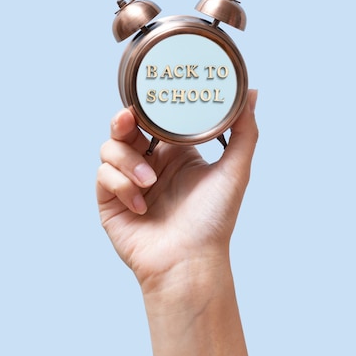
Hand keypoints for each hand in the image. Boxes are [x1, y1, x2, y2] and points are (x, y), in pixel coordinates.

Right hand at [96, 89, 257, 289]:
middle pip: (124, 128)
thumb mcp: (234, 170)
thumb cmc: (214, 220)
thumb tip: (252, 93)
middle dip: (123, 120)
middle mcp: (150, 165)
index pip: (154, 120)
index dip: (149, 106)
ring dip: (128, 162)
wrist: (189, 262)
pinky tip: (142, 204)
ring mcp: (128, 183)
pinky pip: (103, 176)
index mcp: (175, 154)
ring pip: (110, 149)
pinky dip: (121, 185)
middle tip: (128, 119)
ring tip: (150, 182)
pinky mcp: (110, 201)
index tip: (150, 94)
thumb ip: (244, 131)